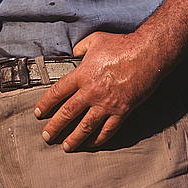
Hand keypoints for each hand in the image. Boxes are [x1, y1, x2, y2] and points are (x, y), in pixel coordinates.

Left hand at [34, 30, 165, 151]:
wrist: (148, 54)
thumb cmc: (122, 45)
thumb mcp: (95, 40)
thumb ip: (81, 48)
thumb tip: (74, 53)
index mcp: (82, 75)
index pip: (58, 92)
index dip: (46, 104)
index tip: (38, 113)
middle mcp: (91, 92)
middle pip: (68, 113)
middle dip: (55, 126)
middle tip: (46, 136)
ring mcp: (107, 104)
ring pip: (85, 126)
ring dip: (74, 138)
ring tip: (66, 147)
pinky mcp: (122, 111)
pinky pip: (108, 130)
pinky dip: (98, 139)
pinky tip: (91, 145)